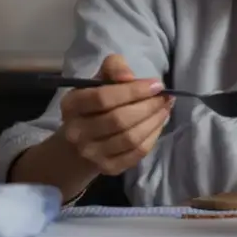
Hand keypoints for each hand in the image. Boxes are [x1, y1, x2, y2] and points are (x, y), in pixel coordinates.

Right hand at [58, 55, 172, 175]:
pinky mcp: (108, 168)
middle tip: (165, 97)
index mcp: (72, 105)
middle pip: (119, 120)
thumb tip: (129, 77)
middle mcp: (77, 132)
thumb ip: (114, 68)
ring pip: (131, 138)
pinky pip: (137, 153)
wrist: (81, 143)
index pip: (103, 98)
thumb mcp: (99, 79)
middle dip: (149, 106)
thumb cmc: (94, 105)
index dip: (134, 91)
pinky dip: (153, 137)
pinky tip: (158, 124)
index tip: (157, 84)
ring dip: (154, 121)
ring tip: (165, 108)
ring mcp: (91, 153)